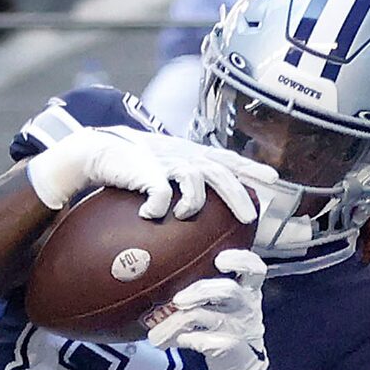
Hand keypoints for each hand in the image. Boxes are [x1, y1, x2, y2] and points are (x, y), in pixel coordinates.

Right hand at [24, 125, 271, 222]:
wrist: (95, 152)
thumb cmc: (128, 167)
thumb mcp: (159, 171)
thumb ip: (178, 184)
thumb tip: (190, 215)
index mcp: (188, 155)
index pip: (227, 159)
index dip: (250, 168)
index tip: (274, 180)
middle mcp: (182, 155)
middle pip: (220, 172)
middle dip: (237, 195)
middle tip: (249, 217)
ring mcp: (166, 161)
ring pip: (195, 179)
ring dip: (196, 202)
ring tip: (188, 216)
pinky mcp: (146, 169)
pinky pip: (161, 193)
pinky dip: (159, 205)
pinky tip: (152, 216)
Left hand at [145, 248, 268, 369]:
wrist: (241, 369)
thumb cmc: (227, 330)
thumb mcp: (228, 306)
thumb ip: (209, 290)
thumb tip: (167, 281)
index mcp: (248, 290)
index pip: (255, 269)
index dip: (240, 260)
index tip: (220, 259)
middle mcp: (247, 306)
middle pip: (227, 289)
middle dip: (198, 291)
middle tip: (177, 300)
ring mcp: (239, 327)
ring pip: (205, 315)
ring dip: (176, 322)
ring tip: (158, 332)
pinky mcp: (229, 347)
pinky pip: (201, 339)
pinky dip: (183, 339)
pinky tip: (175, 341)